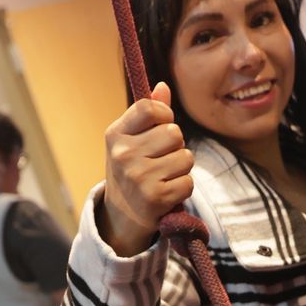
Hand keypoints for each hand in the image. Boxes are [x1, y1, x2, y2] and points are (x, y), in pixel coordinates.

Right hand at [101, 83, 194, 255]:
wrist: (121, 218)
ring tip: (164, 176)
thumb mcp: (131, 141)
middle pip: (174, 133)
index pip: (149, 108)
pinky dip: (183, 188)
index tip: (162, 126)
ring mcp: (139, 177)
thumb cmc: (131, 171)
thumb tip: (163, 87)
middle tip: (161, 159)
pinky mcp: (155, 198)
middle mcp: (124, 155)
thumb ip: (148, 115)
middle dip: (176, 145)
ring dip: (182, 168)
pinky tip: (167, 192)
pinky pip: (188, 182)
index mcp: (116, 135)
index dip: (165, 115)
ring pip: (186, 157)